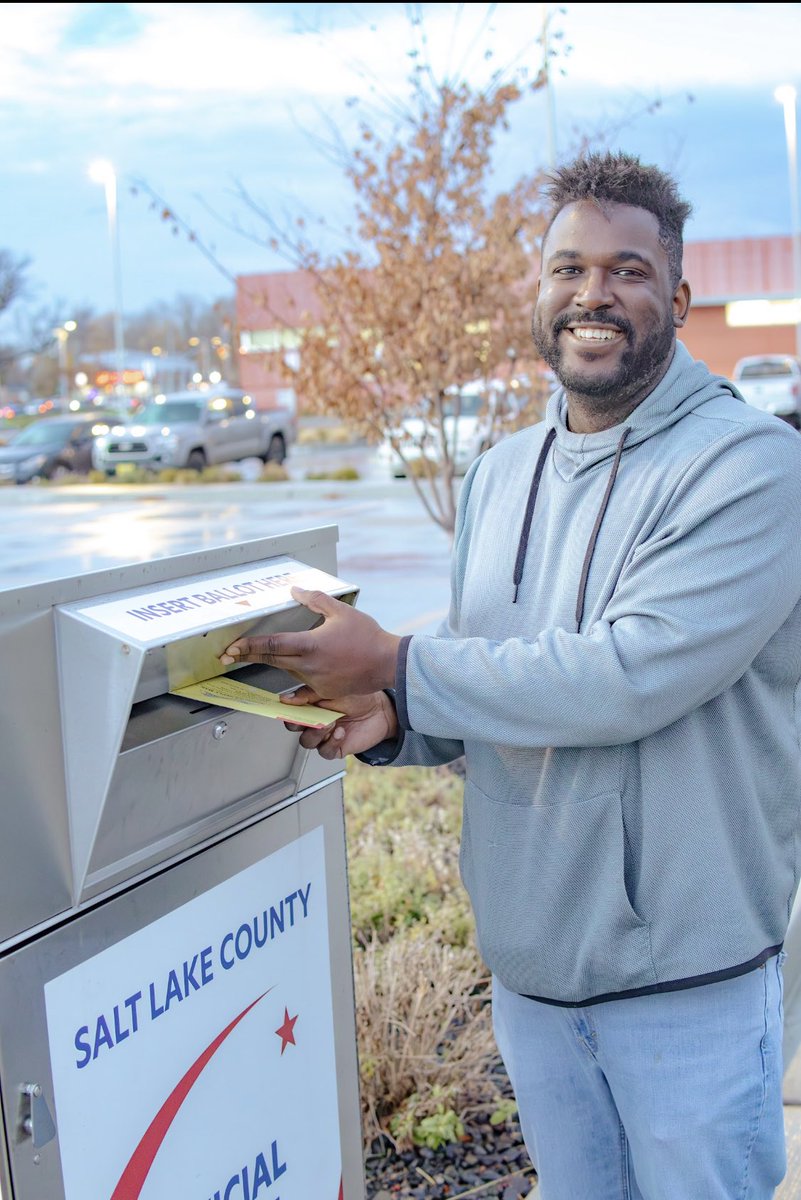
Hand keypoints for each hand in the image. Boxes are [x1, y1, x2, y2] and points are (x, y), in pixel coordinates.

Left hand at [219, 587, 400, 695]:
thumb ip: (315, 600)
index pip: (271, 644)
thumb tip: (295, 590)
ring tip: (257, 657)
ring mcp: (316, 681)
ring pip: (286, 671)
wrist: (388, 664)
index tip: (232, 647)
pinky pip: (302, 689)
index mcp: (310, 645)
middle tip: (229, 655)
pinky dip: (293, 689)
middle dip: (248, 656)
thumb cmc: (368, 637)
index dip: (248, 646)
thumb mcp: (341, 611)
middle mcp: (309, 665)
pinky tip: (285, 696)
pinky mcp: (324, 691)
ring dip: (273, 664)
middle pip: (271, 660)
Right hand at [281, 686, 398, 759]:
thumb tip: (286, 698)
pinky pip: (325, 751)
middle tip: (308, 717)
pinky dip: (331, 742)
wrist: (381, 711)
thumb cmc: (359, 698)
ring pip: (307, 741)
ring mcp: (324, 736)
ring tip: (330, 722)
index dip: (284, 711)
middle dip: (298, 723)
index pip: (289, 711)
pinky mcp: (335, 748)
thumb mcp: (333, 690)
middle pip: (293, 728)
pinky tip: (340, 732)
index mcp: (310, 706)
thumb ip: (309, 695)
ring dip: (316, 733)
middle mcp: (314, 721)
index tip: (284, 708)